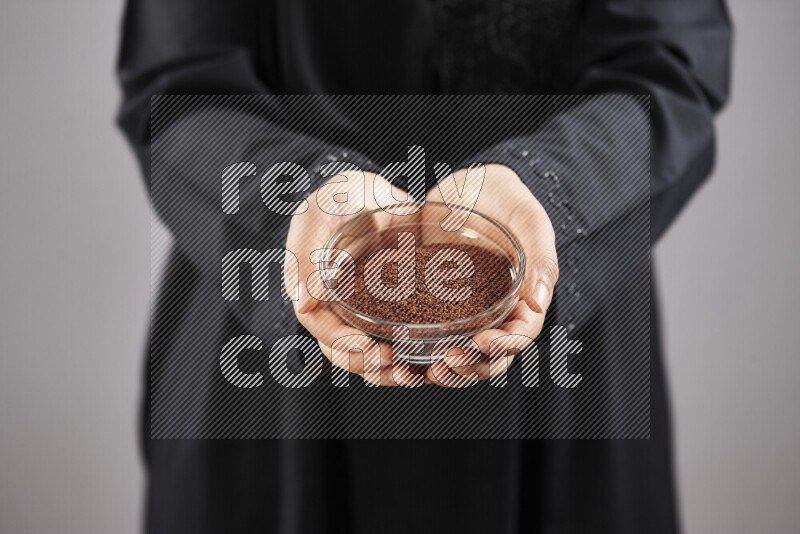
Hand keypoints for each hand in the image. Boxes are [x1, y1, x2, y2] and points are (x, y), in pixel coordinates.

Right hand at [285, 170, 423, 386]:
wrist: (374, 192)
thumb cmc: (340, 197)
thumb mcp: (321, 214)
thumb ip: (310, 252)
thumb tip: (306, 302)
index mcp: (311, 288)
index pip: (319, 326)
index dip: (340, 342)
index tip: (366, 347)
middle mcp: (334, 307)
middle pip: (343, 350)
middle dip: (366, 364)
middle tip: (392, 362)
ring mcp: (362, 312)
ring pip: (369, 354)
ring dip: (387, 371)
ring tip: (411, 374)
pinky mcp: (391, 310)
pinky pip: (396, 340)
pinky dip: (410, 355)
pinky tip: (428, 362)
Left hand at [421, 164, 558, 386]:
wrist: (467, 185)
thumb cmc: (505, 199)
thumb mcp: (528, 218)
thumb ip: (541, 256)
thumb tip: (540, 302)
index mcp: (523, 299)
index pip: (520, 335)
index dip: (503, 346)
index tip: (481, 342)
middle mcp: (495, 313)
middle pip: (490, 357)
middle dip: (471, 367)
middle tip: (448, 362)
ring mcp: (465, 313)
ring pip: (461, 355)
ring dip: (447, 371)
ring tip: (426, 370)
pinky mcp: (435, 306)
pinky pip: (429, 337)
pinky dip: (418, 352)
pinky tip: (401, 354)